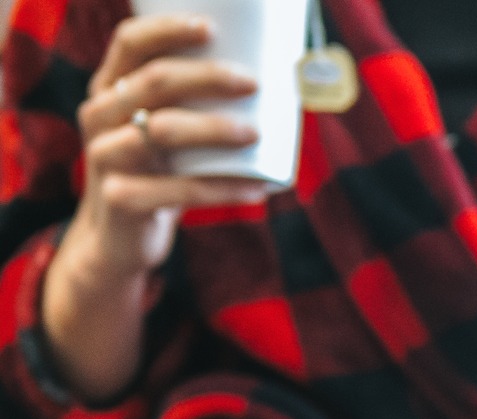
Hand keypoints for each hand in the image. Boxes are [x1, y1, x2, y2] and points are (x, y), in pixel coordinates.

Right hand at [65, 14, 267, 278]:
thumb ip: (196, 109)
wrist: (119, 239)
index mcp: (110, 89)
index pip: (130, 43)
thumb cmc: (159, 174)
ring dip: (214, 128)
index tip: (211, 29)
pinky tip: (257, 190)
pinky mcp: (120, 199)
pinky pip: (178, 190)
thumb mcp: (165, 136)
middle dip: (207, 77)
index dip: (168, 29)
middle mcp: (100, 115)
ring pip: (163, 131)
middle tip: (254, 82)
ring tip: (256, 133)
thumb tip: (283, 85)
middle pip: (154, 81)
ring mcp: (105, 156)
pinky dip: (222, 189)